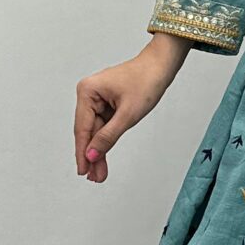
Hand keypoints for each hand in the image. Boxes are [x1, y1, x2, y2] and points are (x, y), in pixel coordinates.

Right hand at [75, 39, 186, 182]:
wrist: (162, 66)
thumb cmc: (147, 81)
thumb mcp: (128, 114)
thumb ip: (108, 136)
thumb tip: (91, 155)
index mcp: (87, 91)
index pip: (82, 128)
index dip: (83, 152)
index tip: (83, 170)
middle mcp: (88, 94)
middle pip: (88, 131)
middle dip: (92, 155)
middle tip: (94, 177)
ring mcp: (97, 99)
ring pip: (95, 132)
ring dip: (99, 151)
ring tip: (99, 174)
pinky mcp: (106, 103)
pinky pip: (103, 126)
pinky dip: (105, 141)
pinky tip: (103, 158)